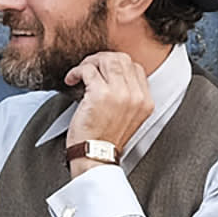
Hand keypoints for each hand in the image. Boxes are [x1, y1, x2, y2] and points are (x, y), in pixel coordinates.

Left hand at [62, 50, 151, 167]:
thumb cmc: (105, 141)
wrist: (95, 157)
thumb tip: (113, 75)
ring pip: (107, 60)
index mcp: (145, 102)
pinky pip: (88, 70)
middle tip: (89, 68)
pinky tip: (72, 79)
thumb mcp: (128, 119)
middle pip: (122, 59)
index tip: (103, 71)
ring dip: (90, 62)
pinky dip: (77, 71)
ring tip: (80, 73)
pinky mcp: (100, 94)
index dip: (117, 65)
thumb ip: (128, 97)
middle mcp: (136, 96)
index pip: (136, 68)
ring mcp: (119, 94)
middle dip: (102, 59)